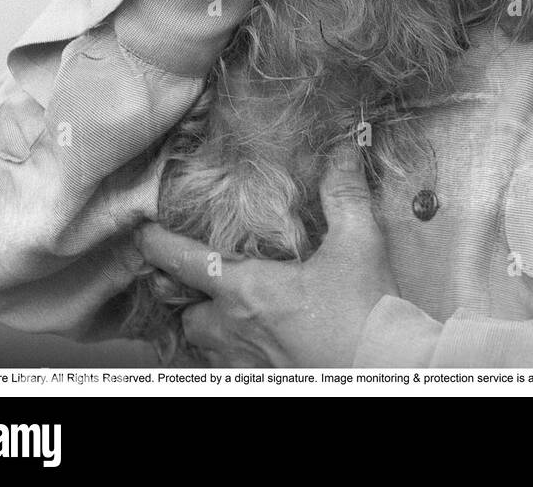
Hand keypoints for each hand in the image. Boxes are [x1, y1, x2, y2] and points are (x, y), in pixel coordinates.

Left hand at [135, 144, 397, 367]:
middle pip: (188, 314)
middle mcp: (236, 331)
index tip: (145, 233)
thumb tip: (342, 150)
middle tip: (201, 276)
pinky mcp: (264, 382)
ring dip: (207, 326)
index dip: (159, 246)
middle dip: (189, 297)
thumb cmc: (368, 313)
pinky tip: (250, 341)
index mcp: (250, 291)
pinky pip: (225, 369)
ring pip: (204, 346)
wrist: (387, 369)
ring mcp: (247, 363)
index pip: (186, 264)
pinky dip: (226, 354)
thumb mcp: (359, 242)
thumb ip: (344, 192)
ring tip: (225, 308)